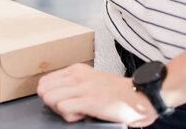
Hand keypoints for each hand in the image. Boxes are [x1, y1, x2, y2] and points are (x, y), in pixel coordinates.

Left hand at [37, 63, 157, 125]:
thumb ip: (73, 84)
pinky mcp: (91, 101)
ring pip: (51, 98)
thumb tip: (53, 93)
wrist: (140, 97)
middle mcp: (77, 76)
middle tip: (68, 108)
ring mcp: (84, 88)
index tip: (63, 101)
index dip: (50, 95)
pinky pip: (64, 108)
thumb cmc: (116, 92)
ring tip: (77, 111)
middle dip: (52, 103)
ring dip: (60, 110)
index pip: (45, 81)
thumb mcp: (90, 80)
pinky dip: (70, 115)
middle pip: (44, 90)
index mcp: (76, 70)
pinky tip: (82, 115)